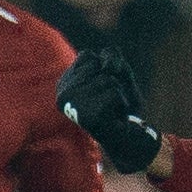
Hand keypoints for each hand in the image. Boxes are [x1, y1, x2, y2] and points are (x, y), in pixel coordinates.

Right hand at [58, 48, 163, 174]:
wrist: (128, 136)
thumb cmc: (120, 103)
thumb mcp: (117, 71)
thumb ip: (111, 55)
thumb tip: (108, 67)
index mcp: (63, 83)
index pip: (87, 56)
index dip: (104, 69)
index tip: (101, 89)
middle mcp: (63, 94)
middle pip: (98, 66)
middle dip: (112, 81)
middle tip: (109, 101)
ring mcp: (73, 106)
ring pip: (108, 80)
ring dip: (118, 93)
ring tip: (112, 109)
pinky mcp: (88, 117)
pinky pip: (115, 93)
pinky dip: (123, 102)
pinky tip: (116, 116)